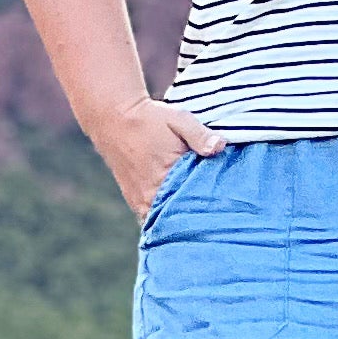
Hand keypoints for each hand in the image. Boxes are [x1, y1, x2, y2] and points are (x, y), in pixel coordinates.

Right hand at [99, 96, 225, 219]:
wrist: (113, 117)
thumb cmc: (149, 119)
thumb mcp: (178, 120)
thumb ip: (200, 135)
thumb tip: (220, 147)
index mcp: (164, 178)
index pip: (192, 205)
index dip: (209, 207)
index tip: (224, 206)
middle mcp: (149, 196)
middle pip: (178, 219)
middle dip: (196, 217)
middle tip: (216, 214)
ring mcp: (139, 202)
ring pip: (165, 221)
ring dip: (180, 217)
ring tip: (199, 213)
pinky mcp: (134, 201)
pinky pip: (153, 218)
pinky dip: (165, 216)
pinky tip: (179, 210)